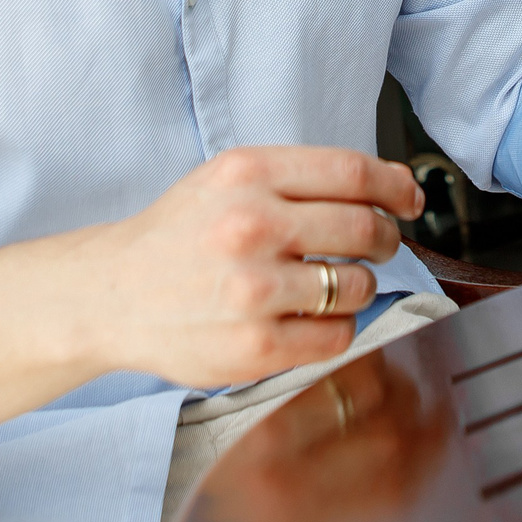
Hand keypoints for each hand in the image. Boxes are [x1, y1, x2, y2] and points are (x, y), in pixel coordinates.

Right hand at [79, 145, 422, 388]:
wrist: (112, 294)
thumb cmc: (179, 235)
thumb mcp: (227, 179)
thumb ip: (301, 178)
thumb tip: (393, 187)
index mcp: (247, 173)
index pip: (353, 173)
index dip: (396, 186)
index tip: (409, 199)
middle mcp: (250, 226)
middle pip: (365, 228)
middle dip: (385, 237)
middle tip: (378, 244)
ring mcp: (252, 291)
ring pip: (357, 285)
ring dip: (358, 285)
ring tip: (329, 284)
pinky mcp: (253, 347)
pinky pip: (336, 336)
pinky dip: (336, 327)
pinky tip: (309, 317)